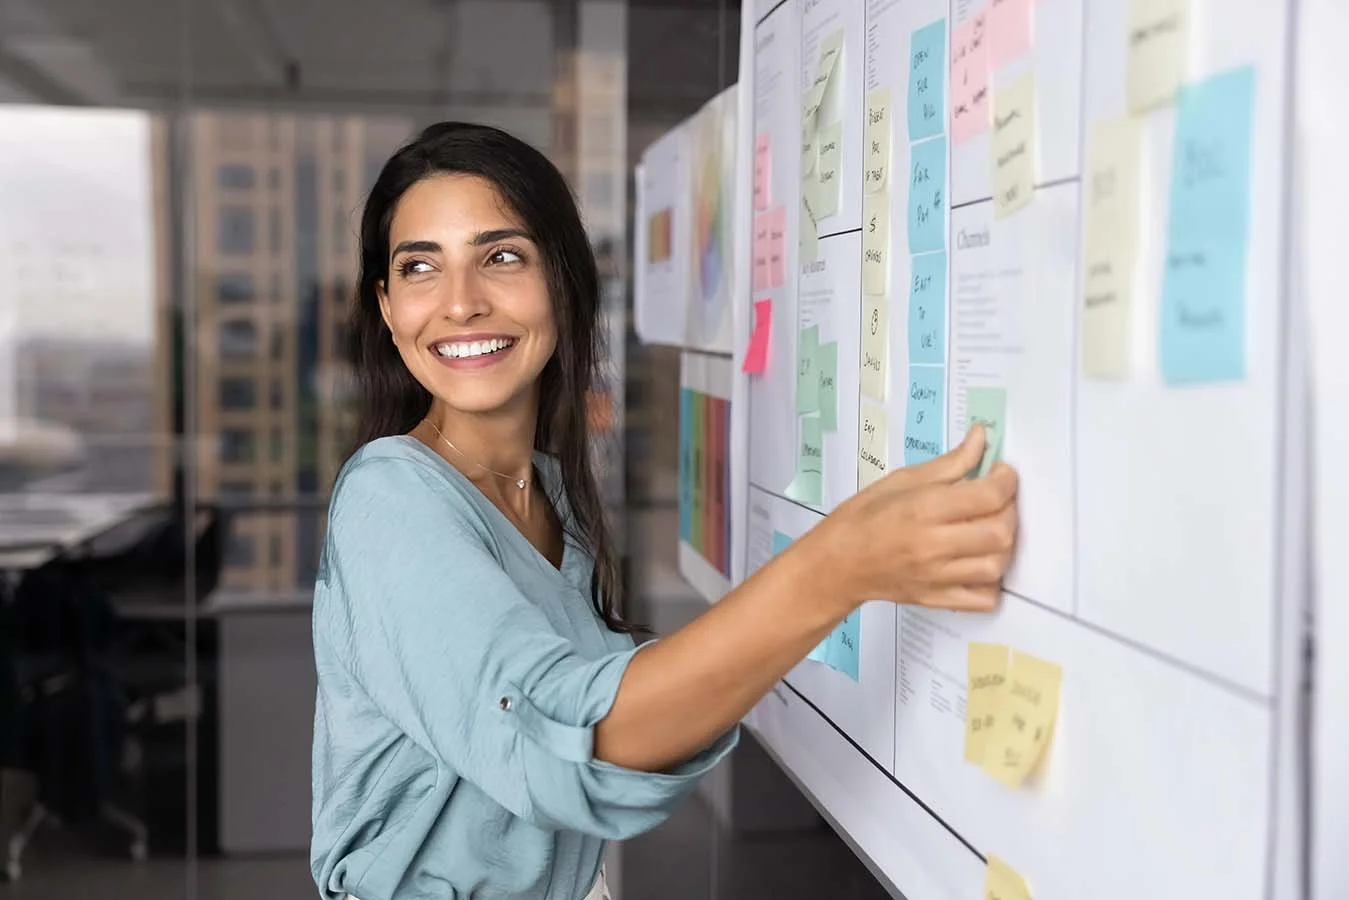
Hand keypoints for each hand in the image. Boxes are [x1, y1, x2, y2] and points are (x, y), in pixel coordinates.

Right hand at [825, 425, 1019, 610]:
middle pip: (1000, 532)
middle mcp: (934, 545)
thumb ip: (949, 464)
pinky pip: (983, 599)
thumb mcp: (901, 480)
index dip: (1006, 480)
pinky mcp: (938, 599)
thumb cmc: (863, 518)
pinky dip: (992, 583)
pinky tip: (980, 562)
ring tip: (989, 529)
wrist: (837, 564)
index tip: (1001, 473)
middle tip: (997, 500)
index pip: (988, 496)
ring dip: (1003, 545)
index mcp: (924, 508)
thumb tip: (980, 440)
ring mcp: (937, 576)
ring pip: (996, 566)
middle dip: (1009, 510)